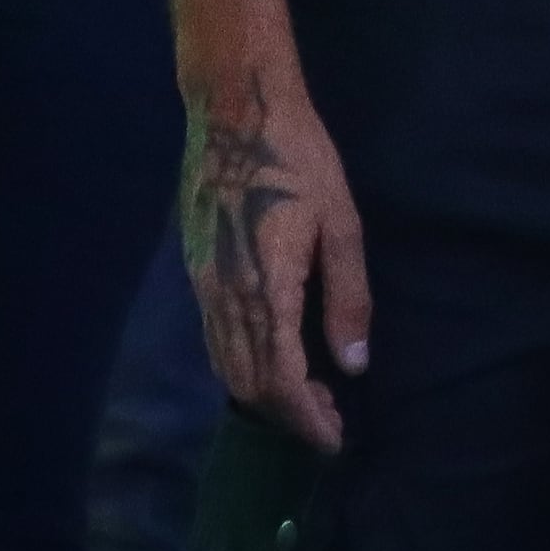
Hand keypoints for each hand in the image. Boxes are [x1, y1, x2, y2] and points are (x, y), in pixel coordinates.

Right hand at [184, 71, 369, 448]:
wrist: (234, 110)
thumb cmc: (299, 159)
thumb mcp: (342, 224)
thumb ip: (348, 299)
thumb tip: (354, 365)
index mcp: (266, 289)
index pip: (282, 381)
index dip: (308, 420)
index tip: (335, 440)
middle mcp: (225, 297)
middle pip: (249, 384)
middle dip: (288, 415)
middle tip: (329, 420)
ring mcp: (204, 285)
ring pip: (226, 365)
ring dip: (265, 393)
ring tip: (310, 394)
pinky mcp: (196, 270)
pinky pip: (215, 339)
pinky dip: (244, 364)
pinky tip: (277, 355)